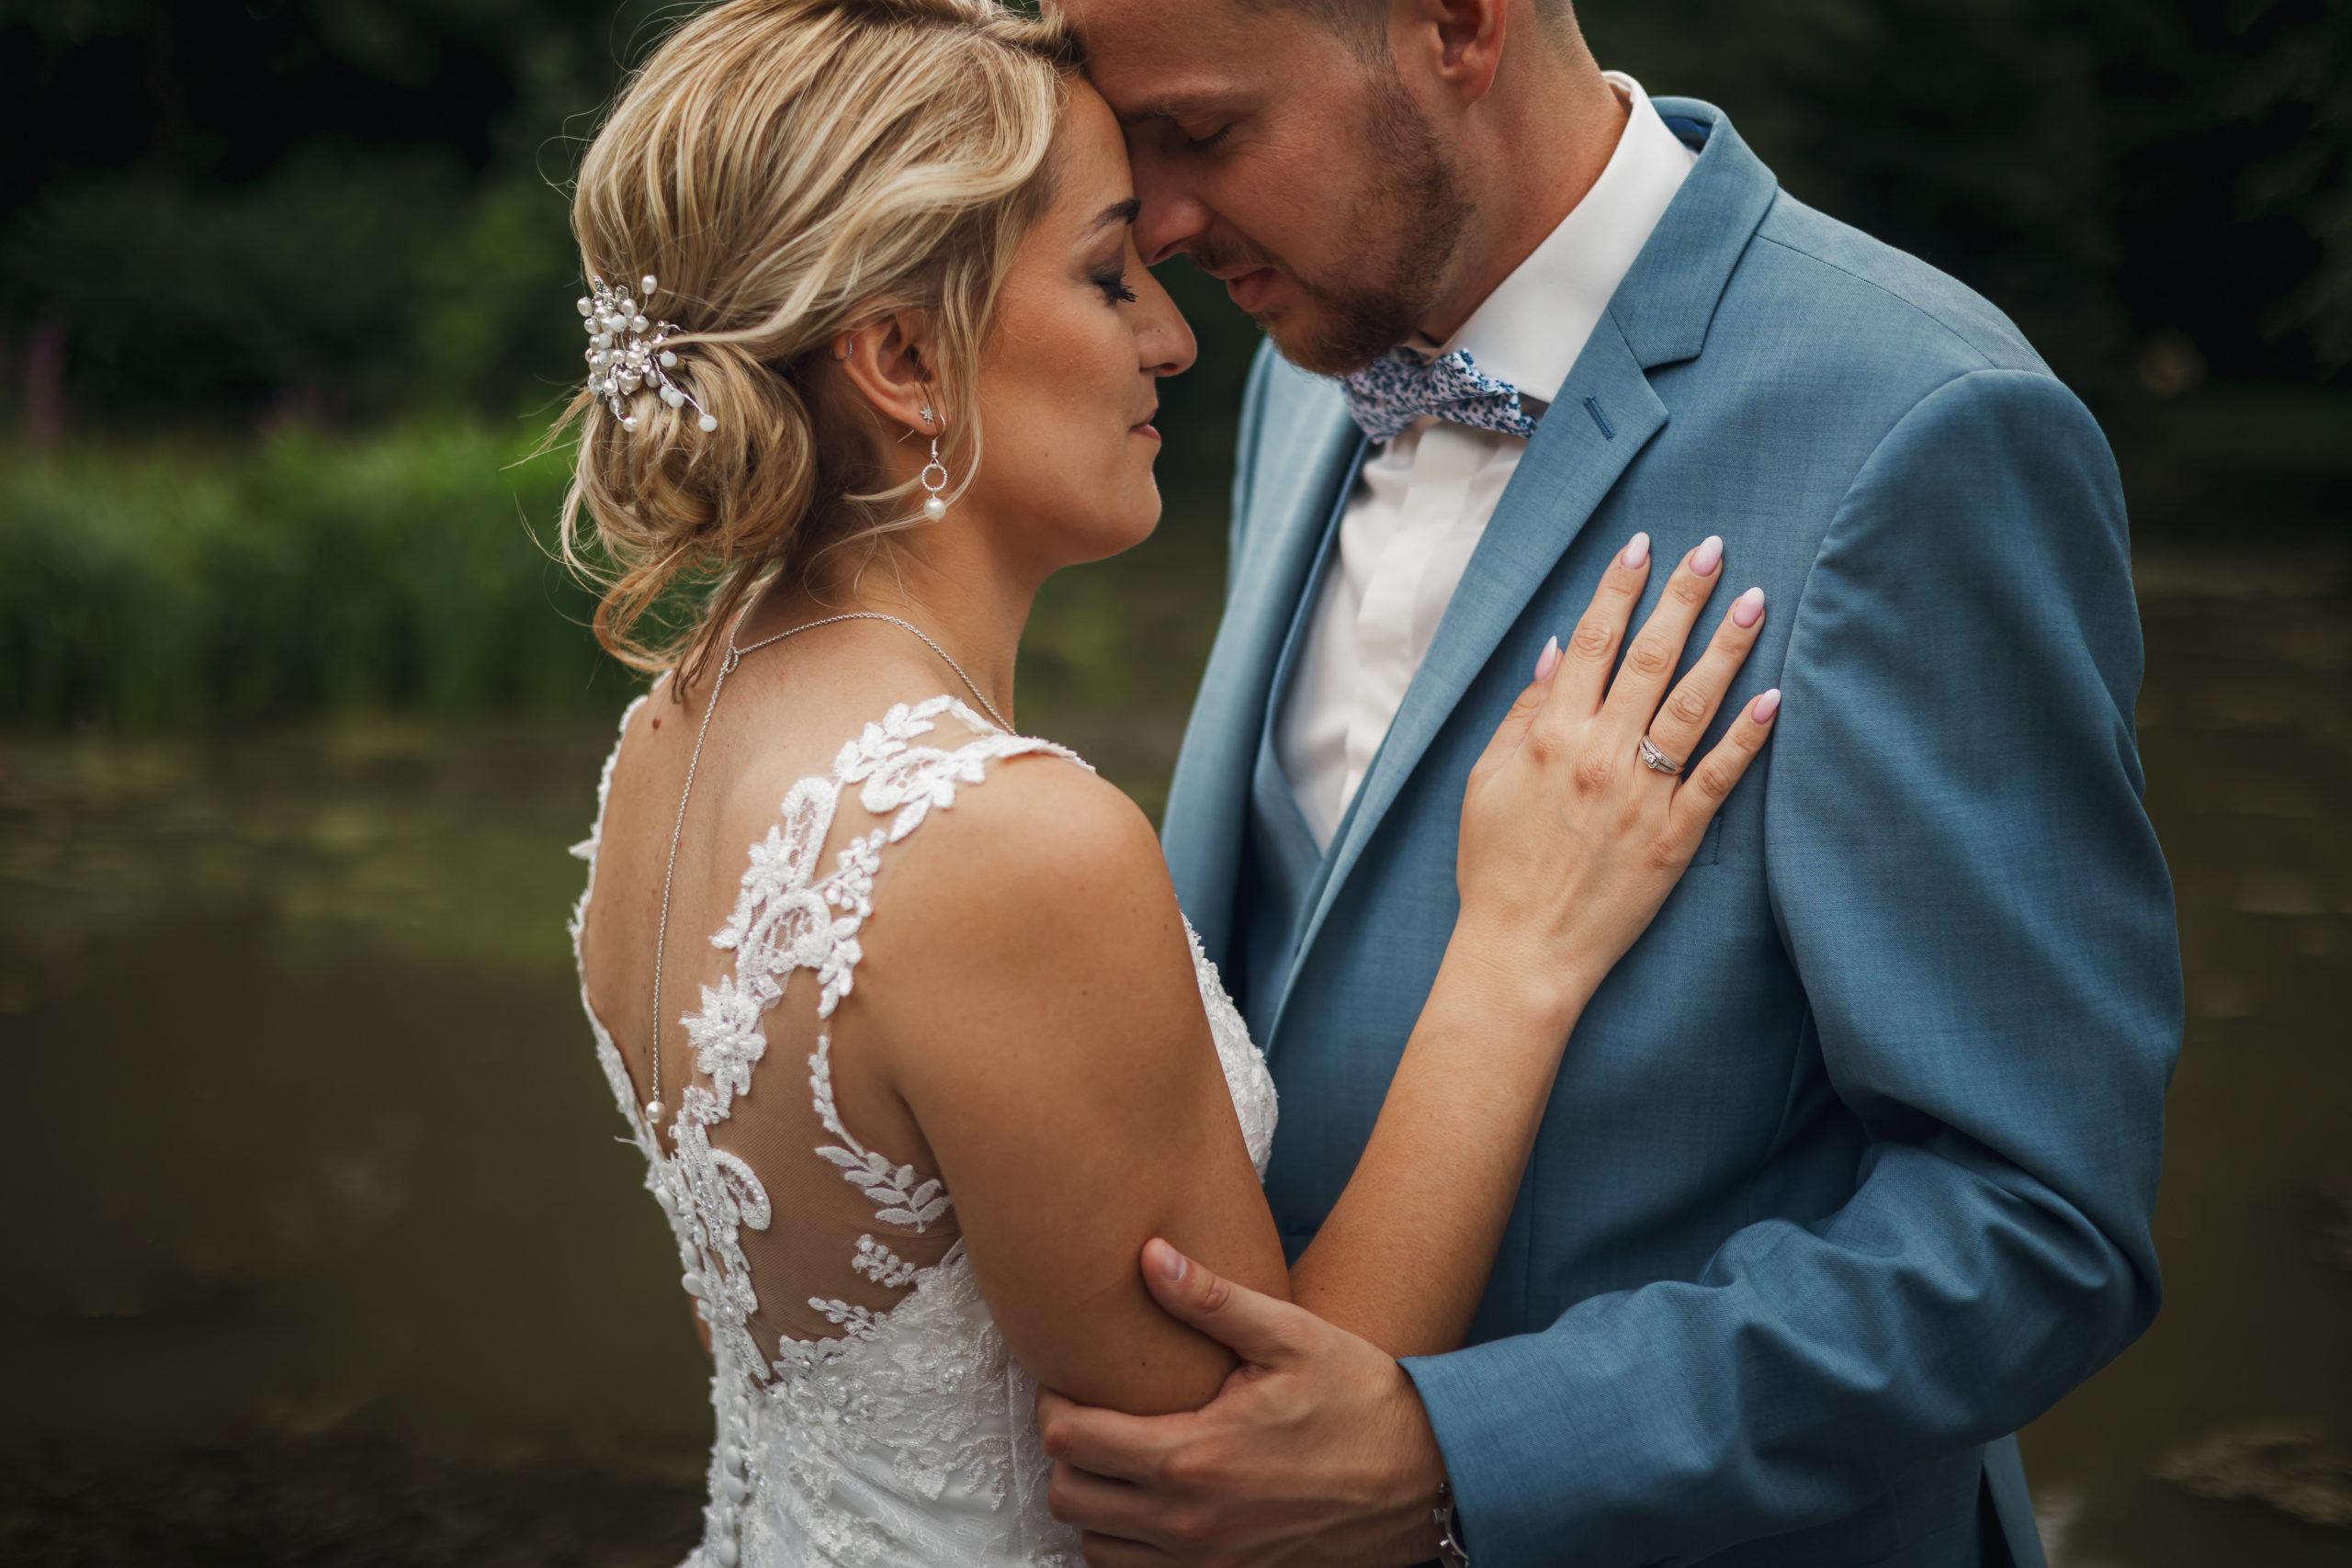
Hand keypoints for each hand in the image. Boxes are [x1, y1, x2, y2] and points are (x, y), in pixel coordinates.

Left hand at [1039, 1239, 1446, 1567]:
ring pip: (1095, 1550)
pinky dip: (1129, 1548)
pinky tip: (1153, 1505)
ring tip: (1120, 1461)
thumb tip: (1150, 1255)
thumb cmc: (1361, 1401)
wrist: (1428, 1478)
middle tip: (1091, 1416)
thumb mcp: (1290, 1337)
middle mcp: (1189, 1522)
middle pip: (1069, 1499)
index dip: (1054, 1403)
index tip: (1069, 1379)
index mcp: (1194, 1455)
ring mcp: (1209, 1565)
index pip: (1071, 1439)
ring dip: (1094, 1506)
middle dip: (1066, 1454)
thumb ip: (1211, 1300)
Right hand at [1456, 531, 1778, 1022]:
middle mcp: (1599, 753)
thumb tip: (1555, 653)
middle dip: (1682, 597)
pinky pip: (1718, 776)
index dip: (1618, 588)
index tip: (1643, 545)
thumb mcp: (1485, 782)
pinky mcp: (1673, 837)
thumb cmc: (1495, 867)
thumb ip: (1521, 714)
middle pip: (1649, 657)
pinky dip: (1747, 735)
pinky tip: (1773, 696)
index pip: (1592, 641)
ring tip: (1754, 600)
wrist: (1520, 951)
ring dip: (1726, 647)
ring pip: (1692, 704)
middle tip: (1713, 550)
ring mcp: (1641, 794)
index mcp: (1549, 735)